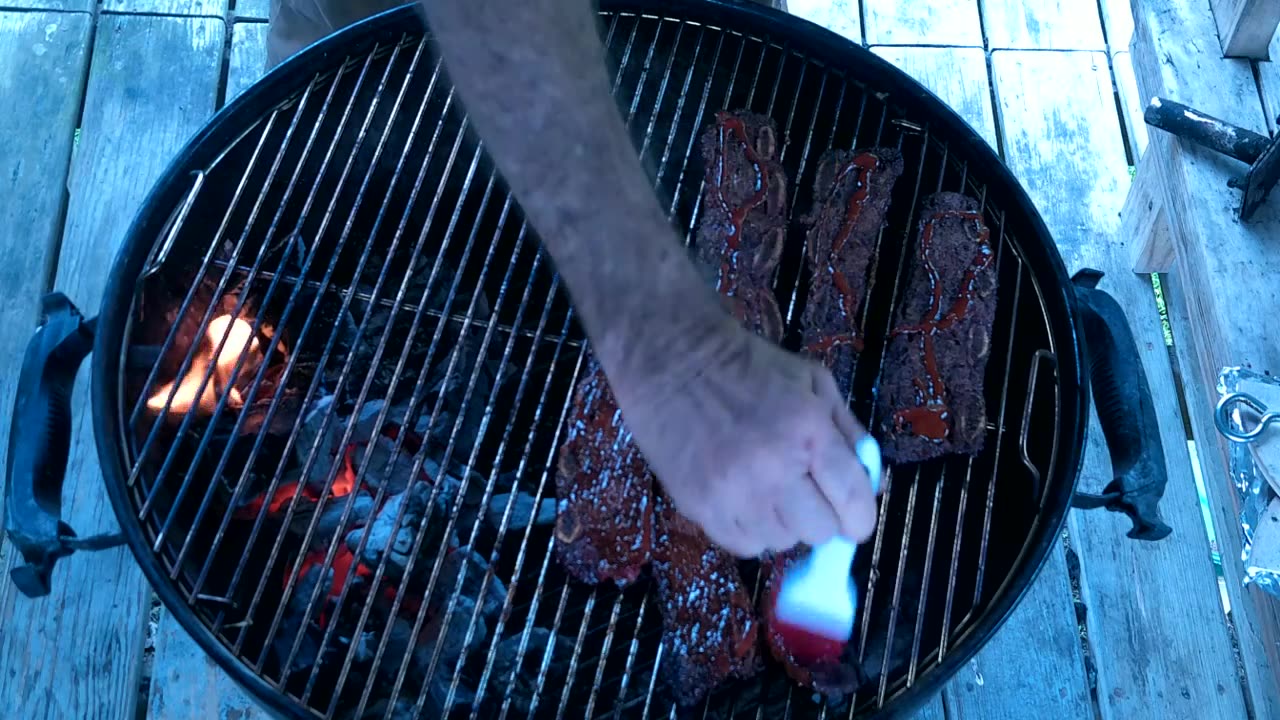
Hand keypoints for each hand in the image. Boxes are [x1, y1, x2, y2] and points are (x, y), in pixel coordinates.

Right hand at [607, 324, 881, 556]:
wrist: (671, 361)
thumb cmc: (748, 368)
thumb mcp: (812, 382)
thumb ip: (848, 432)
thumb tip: (869, 483)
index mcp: (807, 431)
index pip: (854, 504)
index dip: (859, 516)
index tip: (852, 513)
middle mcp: (773, 468)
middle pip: (820, 532)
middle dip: (820, 515)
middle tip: (803, 490)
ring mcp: (733, 493)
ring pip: (781, 542)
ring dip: (783, 522)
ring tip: (766, 488)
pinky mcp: (700, 507)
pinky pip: (743, 546)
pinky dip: (750, 529)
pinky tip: (742, 498)